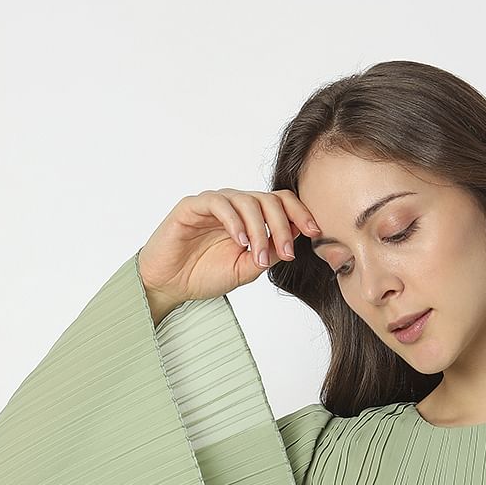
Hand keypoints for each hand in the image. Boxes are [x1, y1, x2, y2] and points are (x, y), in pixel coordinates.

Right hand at [137, 188, 321, 312]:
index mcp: (251, 219)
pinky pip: (219, 203)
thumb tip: (294, 237)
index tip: (315, 233)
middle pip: (269, 200)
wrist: (170, 284)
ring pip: (247, 200)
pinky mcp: (192, 206)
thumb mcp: (246, 270)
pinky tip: (240, 242)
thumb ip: (269, 253)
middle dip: (282, 226)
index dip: (300, 213)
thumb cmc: (205, 275)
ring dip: (259, 230)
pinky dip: (234, 221)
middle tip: (286, 253)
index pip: (281, 203)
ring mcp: (214, 204)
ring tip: (257, 256)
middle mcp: (235, 207)